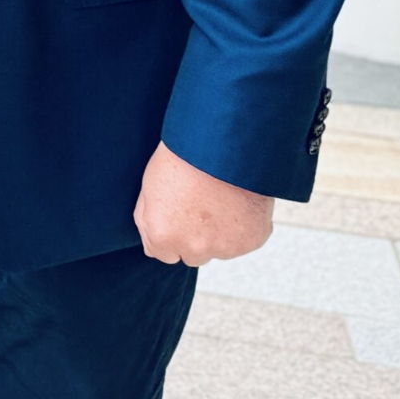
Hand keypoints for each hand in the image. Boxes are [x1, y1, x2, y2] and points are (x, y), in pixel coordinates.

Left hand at [134, 141, 274, 265]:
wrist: (223, 143)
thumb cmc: (182, 158)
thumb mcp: (149, 187)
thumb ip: (148, 222)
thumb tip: (151, 245)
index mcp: (163, 235)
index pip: (163, 253)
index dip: (170, 232)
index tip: (177, 215)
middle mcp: (193, 248)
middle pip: (193, 255)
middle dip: (194, 237)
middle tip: (200, 205)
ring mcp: (224, 247)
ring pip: (220, 248)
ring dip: (220, 232)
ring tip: (219, 198)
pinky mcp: (251, 240)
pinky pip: (244, 240)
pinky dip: (243, 226)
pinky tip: (237, 201)